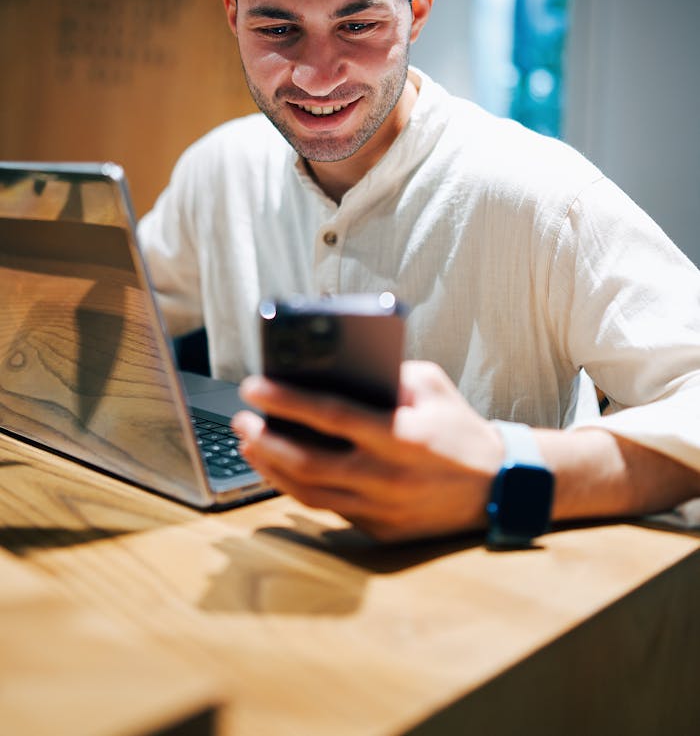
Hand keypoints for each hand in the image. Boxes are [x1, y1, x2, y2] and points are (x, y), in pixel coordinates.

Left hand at [232, 360, 503, 542]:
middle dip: (265, 439)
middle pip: (307, 462)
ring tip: (250, 443)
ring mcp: (381, 509)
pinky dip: (298, 489)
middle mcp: (386, 477)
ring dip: (271, 467)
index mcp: (400, 435)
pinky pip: (328, 510)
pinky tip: (281, 469)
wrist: (497, 487)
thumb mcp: (431, 386)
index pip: (330, 416)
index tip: (254, 387)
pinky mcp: (379, 531)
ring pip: (309, 493)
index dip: (286, 401)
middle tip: (242, 419)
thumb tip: (340, 368)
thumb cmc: (459, 428)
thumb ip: (389, 375)